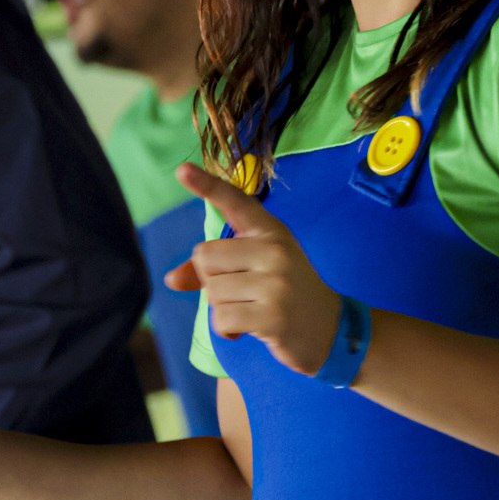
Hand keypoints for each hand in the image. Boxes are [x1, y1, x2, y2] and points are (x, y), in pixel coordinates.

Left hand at [165, 165, 341, 376]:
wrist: (328, 328)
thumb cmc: (284, 294)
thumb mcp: (255, 270)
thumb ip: (214, 269)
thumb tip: (170, 279)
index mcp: (270, 231)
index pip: (235, 202)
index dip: (207, 185)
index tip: (181, 170)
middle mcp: (274, 250)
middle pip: (205, 256)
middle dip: (211, 280)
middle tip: (240, 292)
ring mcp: (276, 283)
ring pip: (212, 291)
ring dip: (221, 308)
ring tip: (250, 311)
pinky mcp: (273, 316)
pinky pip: (222, 318)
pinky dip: (226, 329)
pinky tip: (247, 329)